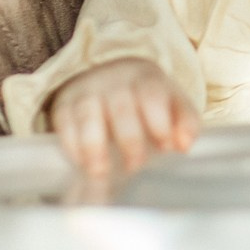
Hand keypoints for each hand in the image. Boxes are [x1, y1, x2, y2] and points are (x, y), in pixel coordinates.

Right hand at [48, 57, 197, 177]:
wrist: (109, 77)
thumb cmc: (147, 100)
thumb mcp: (172, 103)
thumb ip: (185, 123)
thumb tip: (185, 145)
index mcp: (146, 78)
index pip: (152, 94)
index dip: (159, 121)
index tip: (165, 147)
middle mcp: (114, 81)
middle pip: (121, 108)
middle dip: (129, 140)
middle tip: (136, 166)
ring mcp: (87, 92)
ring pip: (88, 115)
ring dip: (94, 146)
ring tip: (101, 172)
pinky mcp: (64, 106)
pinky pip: (64, 124)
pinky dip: (72, 146)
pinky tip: (81, 163)